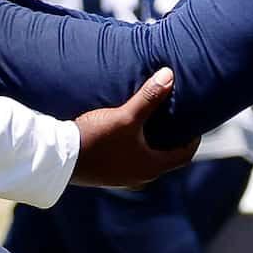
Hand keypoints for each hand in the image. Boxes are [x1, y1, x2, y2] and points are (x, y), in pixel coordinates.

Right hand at [73, 67, 196, 187]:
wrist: (58, 159)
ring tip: (152, 125)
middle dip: (172, 141)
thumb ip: (149, 97)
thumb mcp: (125, 116)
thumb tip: (169, 75)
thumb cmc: (95, 139)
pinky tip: (126, 135)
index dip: (192, 140)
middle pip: (166, 158)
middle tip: (175, 122)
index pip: (184, 155)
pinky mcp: (107, 175)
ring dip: (152, 145)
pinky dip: (135, 149)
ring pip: (146, 160)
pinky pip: (129, 161)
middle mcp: (140, 176)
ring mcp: (122, 177)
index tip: (194, 125)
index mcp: (151, 166)